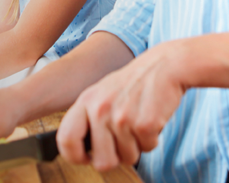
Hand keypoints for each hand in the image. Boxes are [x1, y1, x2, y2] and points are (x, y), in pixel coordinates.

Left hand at [56, 40, 188, 171]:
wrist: (163, 66)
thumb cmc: (132, 83)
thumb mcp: (101, 94)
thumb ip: (88, 118)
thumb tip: (79, 150)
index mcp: (86, 101)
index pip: (66, 138)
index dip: (74, 156)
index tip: (85, 158)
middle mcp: (100, 109)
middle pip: (102, 162)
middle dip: (115, 159)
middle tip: (121, 143)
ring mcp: (122, 117)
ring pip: (128, 158)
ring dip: (136, 146)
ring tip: (137, 122)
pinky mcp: (144, 124)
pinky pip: (148, 149)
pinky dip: (152, 140)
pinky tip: (150, 119)